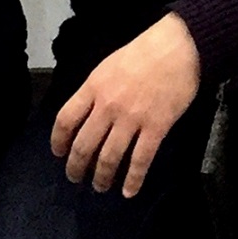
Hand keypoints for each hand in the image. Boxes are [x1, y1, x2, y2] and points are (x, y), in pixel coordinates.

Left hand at [50, 13, 201, 196]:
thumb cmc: (144, 51)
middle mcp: (108, 107)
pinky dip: (133, 180)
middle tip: (76, 178)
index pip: (65, 120)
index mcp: (93, 88)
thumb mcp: (109, 66)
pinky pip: (141, 160)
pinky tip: (129, 191)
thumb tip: (88, 113)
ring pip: (109, 157)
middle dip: (76, 167)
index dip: (58, 141)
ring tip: (100, 186)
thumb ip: (96, 90)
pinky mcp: (156, 128)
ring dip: (102, 177)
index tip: (59, 153)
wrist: (179, 47)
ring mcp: (132, 119)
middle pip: (84, 145)